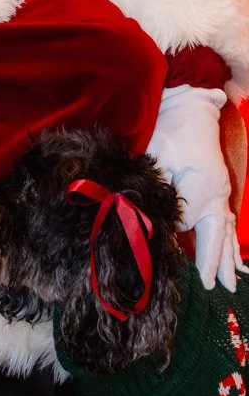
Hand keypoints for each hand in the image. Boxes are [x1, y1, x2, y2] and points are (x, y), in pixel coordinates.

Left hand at [146, 85, 247, 291]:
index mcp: (202, 186)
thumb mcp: (157, 158)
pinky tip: (236, 258)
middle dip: (215, 263)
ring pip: (226, 231)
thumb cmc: (170, 131)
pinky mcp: (221, 188)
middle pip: (216, 235)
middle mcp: (217, 193)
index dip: (181, 241)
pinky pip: (228, 221)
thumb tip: (161, 221)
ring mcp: (222, 191)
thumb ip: (159, 189)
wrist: (190, 107)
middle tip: (214, 288)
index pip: (188, 223)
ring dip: (228, 258)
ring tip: (231, 282)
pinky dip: (231, 241)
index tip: (179, 261)